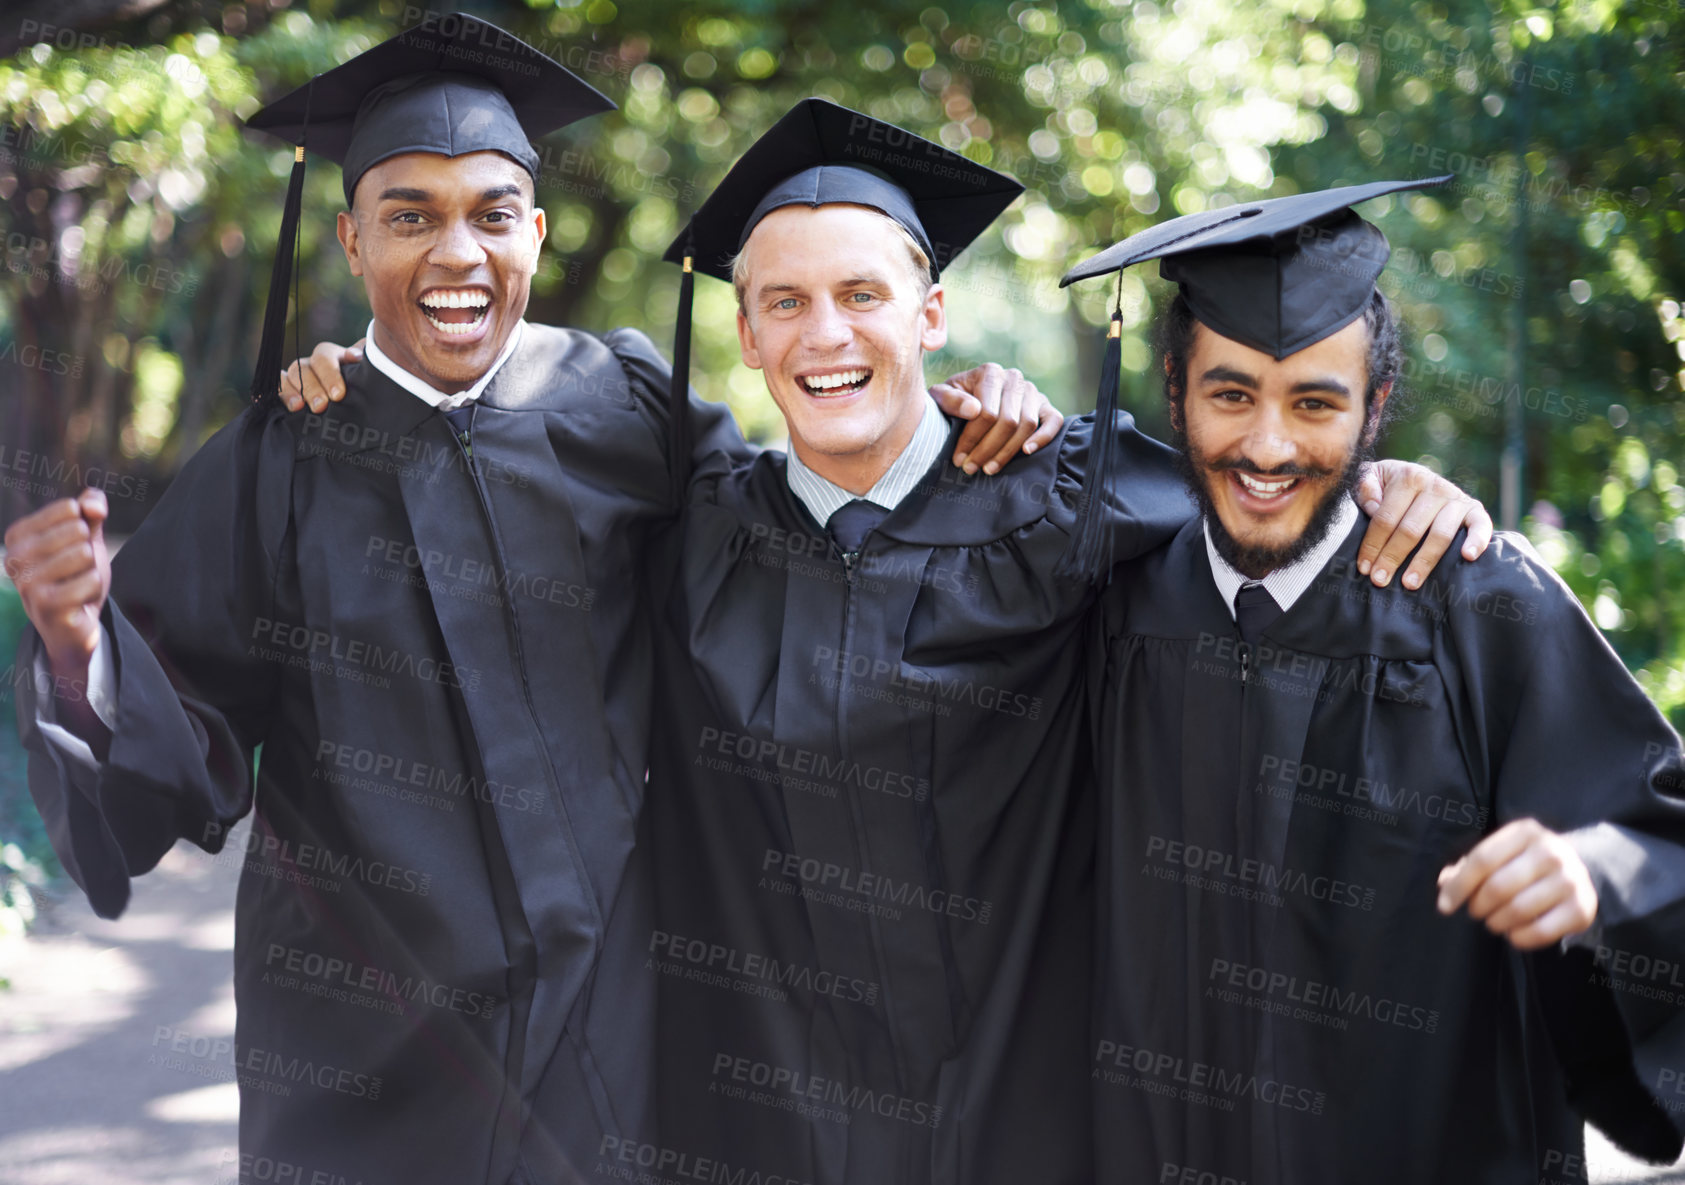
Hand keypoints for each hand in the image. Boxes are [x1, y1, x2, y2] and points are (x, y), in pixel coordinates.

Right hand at [3, 489, 110, 681]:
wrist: (74, 625)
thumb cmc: (76, 576)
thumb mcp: (86, 538)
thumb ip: (91, 512)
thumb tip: (94, 505)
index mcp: (17, 535)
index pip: (70, 508)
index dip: (84, 529)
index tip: (70, 549)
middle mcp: (14, 557)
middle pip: (78, 531)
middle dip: (88, 552)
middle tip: (75, 572)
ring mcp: (27, 583)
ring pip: (85, 554)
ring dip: (91, 572)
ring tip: (76, 586)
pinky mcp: (46, 605)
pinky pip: (91, 580)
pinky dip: (94, 590)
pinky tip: (79, 601)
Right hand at [280, 338, 366, 412]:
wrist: (362, 411)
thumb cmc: (368, 391)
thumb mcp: (371, 377)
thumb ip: (368, 366)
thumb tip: (359, 357)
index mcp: (335, 358)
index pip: (324, 356)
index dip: (329, 372)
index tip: (338, 394)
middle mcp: (314, 366)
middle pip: (303, 367)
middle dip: (312, 387)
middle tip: (322, 405)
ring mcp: (298, 379)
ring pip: (288, 377)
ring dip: (292, 392)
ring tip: (299, 407)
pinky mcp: (288, 394)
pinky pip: (276, 389)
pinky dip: (276, 395)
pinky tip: (279, 404)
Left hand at [929, 363, 1063, 474]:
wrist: (969, 399)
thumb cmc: (953, 400)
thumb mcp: (941, 397)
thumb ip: (950, 400)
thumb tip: (973, 410)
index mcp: (990, 373)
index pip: (987, 412)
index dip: (972, 439)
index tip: (959, 458)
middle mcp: (1014, 378)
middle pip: (1007, 421)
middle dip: (987, 449)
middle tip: (971, 468)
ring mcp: (1032, 391)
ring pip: (1027, 425)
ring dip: (1008, 451)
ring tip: (989, 469)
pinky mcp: (1045, 405)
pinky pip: (1054, 421)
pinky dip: (1043, 437)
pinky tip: (1027, 452)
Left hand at [1353, 460, 1492, 588]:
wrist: (1417, 476)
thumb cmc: (1387, 484)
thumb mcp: (1371, 477)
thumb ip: (1365, 487)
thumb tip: (1373, 507)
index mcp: (1408, 478)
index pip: (1385, 518)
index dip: (1372, 544)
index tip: (1363, 567)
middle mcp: (1435, 486)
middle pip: (1410, 530)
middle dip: (1392, 558)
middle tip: (1379, 580)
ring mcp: (1456, 498)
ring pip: (1439, 535)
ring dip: (1423, 562)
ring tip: (1409, 583)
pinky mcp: (1475, 510)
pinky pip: (1481, 525)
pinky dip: (1477, 540)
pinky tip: (1468, 557)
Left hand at [1437, 818, 1597, 949]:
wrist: (1580, 869)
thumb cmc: (1525, 862)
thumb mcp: (1500, 853)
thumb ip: (1469, 866)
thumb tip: (1444, 882)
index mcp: (1525, 832)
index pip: (1481, 860)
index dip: (1459, 886)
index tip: (1444, 906)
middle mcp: (1551, 852)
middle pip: (1498, 887)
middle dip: (1478, 906)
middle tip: (1475, 912)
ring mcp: (1570, 880)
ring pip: (1517, 910)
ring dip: (1496, 923)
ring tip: (1494, 922)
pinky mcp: (1583, 908)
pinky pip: (1541, 931)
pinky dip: (1519, 938)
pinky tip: (1513, 934)